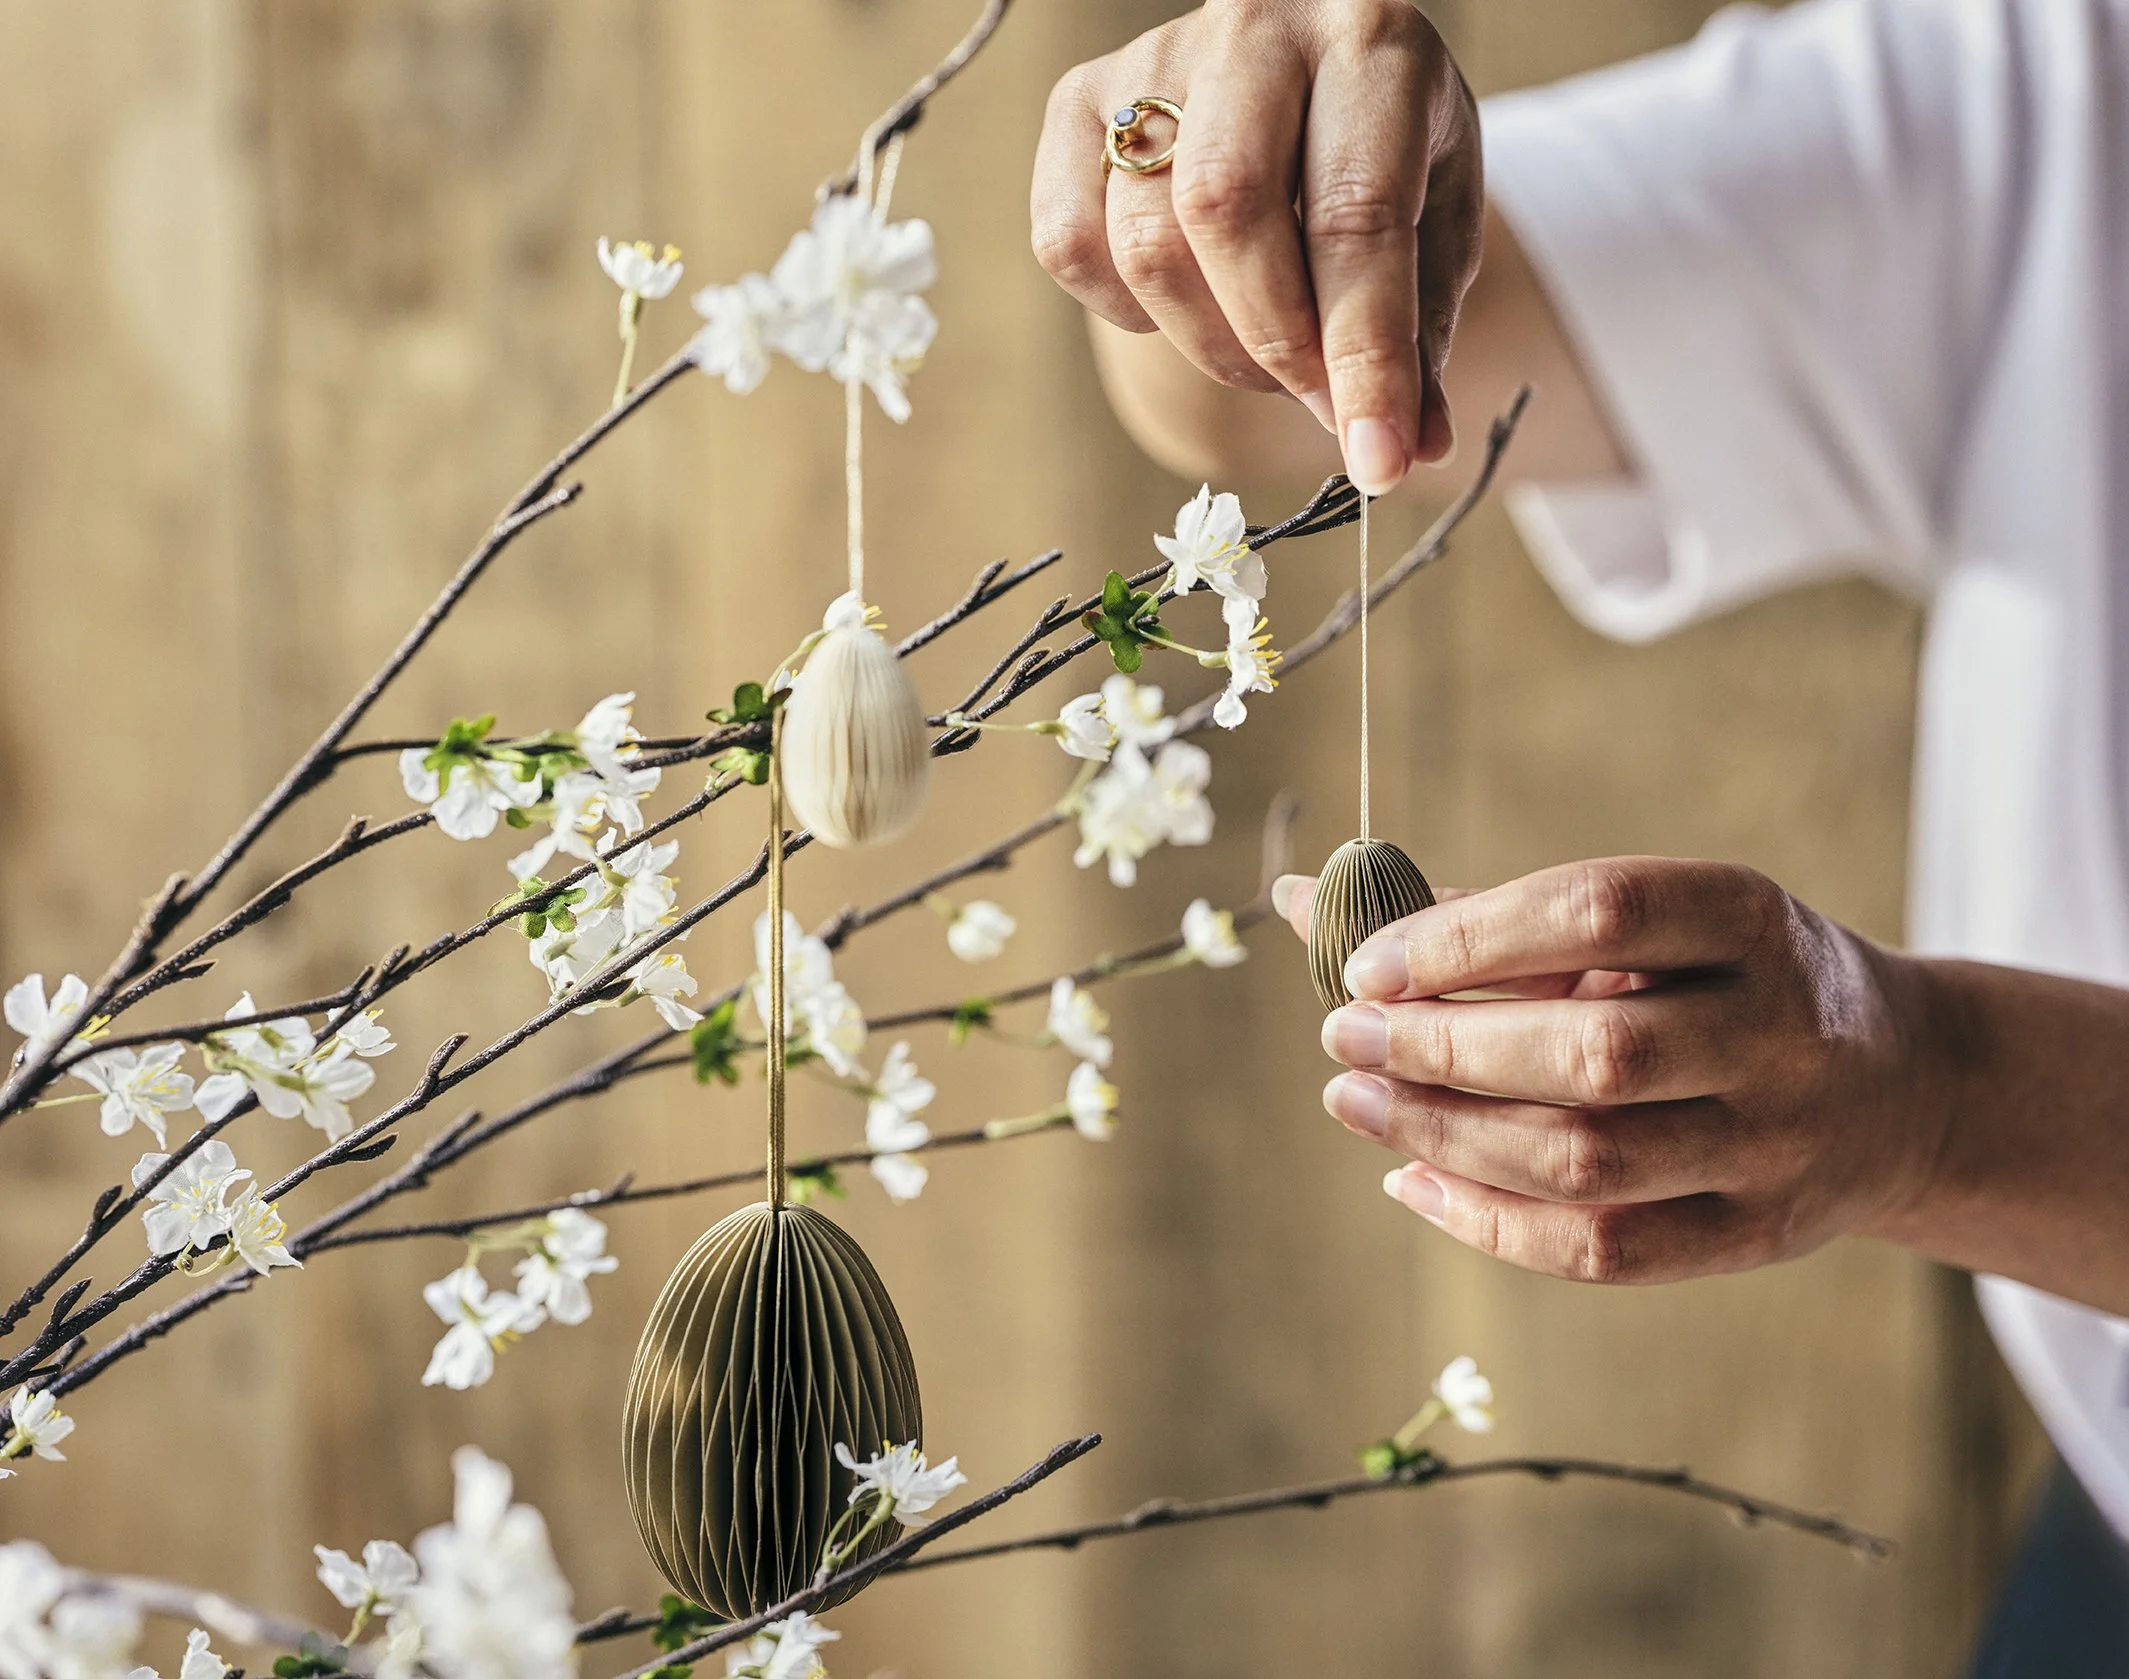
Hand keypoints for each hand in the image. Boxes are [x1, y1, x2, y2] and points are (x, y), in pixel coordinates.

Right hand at [1032, 0, 1482, 494]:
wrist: (1307, 79)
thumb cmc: (1381, 160)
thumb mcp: (1434, 231)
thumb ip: (1422, 340)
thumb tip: (1406, 454)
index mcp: (1372, 42)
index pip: (1356, 213)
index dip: (1363, 356)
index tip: (1376, 460)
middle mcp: (1254, 27)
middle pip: (1226, 212)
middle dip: (1271, 344)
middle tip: (1310, 397)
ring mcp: (1151, 58)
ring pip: (1144, 241)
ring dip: (1207, 343)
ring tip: (1263, 354)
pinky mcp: (1077, 101)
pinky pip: (1068, 243)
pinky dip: (1125, 310)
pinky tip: (1185, 302)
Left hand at [1274, 857, 1948, 1284]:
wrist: (1901, 1086)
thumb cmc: (1721, 979)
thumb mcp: (1650, 921)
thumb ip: (1489, 915)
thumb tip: (1308, 902)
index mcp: (1752, 918)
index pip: (1598, 912)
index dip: (1468, 938)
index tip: (1366, 962)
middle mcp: (1781, 1032)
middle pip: (1590, 1054)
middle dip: (1439, 1047)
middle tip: (1340, 1034)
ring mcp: (1777, 1145)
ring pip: (1588, 1161)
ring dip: (1442, 1134)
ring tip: (1352, 1097)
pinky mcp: (1755, 1235)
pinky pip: (1604, 1251)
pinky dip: (1488, 1221)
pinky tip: (1411, 1180)